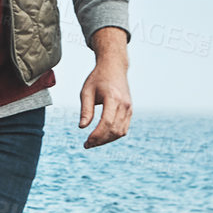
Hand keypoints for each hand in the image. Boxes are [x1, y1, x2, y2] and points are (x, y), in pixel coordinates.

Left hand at [79, 29, 131, 148]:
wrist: (114, 68)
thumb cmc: (98, 78)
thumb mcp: (86, 91)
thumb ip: (85, 110)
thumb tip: (82, 127)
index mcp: (113, 98)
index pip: (107, 122)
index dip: (97, 135)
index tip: (86, 142)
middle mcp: (124, 104)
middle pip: (114, 130)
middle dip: (100, 140)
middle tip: (87, 145)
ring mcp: (129, 108)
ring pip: (121, 132)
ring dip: (107, 140)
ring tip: (93, 142)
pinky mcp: (130, 111)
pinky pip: (124, 128)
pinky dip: (114, 136)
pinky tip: (102, 137)